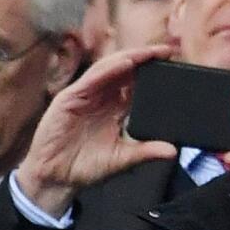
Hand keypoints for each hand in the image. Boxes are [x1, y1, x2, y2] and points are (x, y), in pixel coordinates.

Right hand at [15, 46, 179, 216]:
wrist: (56, 178)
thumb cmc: (85, 167)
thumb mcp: (122, 159)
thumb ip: (146, 152)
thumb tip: (173, 150)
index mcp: (114, 109)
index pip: (136, 85)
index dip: (153, 74)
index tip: (174, 66)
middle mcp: (101, 98)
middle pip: (124, 71)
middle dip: (144, 59)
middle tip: (166, 51)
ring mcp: (85, 96)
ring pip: (109, 69)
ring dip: (129, 58)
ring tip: (149, 52)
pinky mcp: (70, 98)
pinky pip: (91, 78)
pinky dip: (108, 69)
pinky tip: (125, 63)